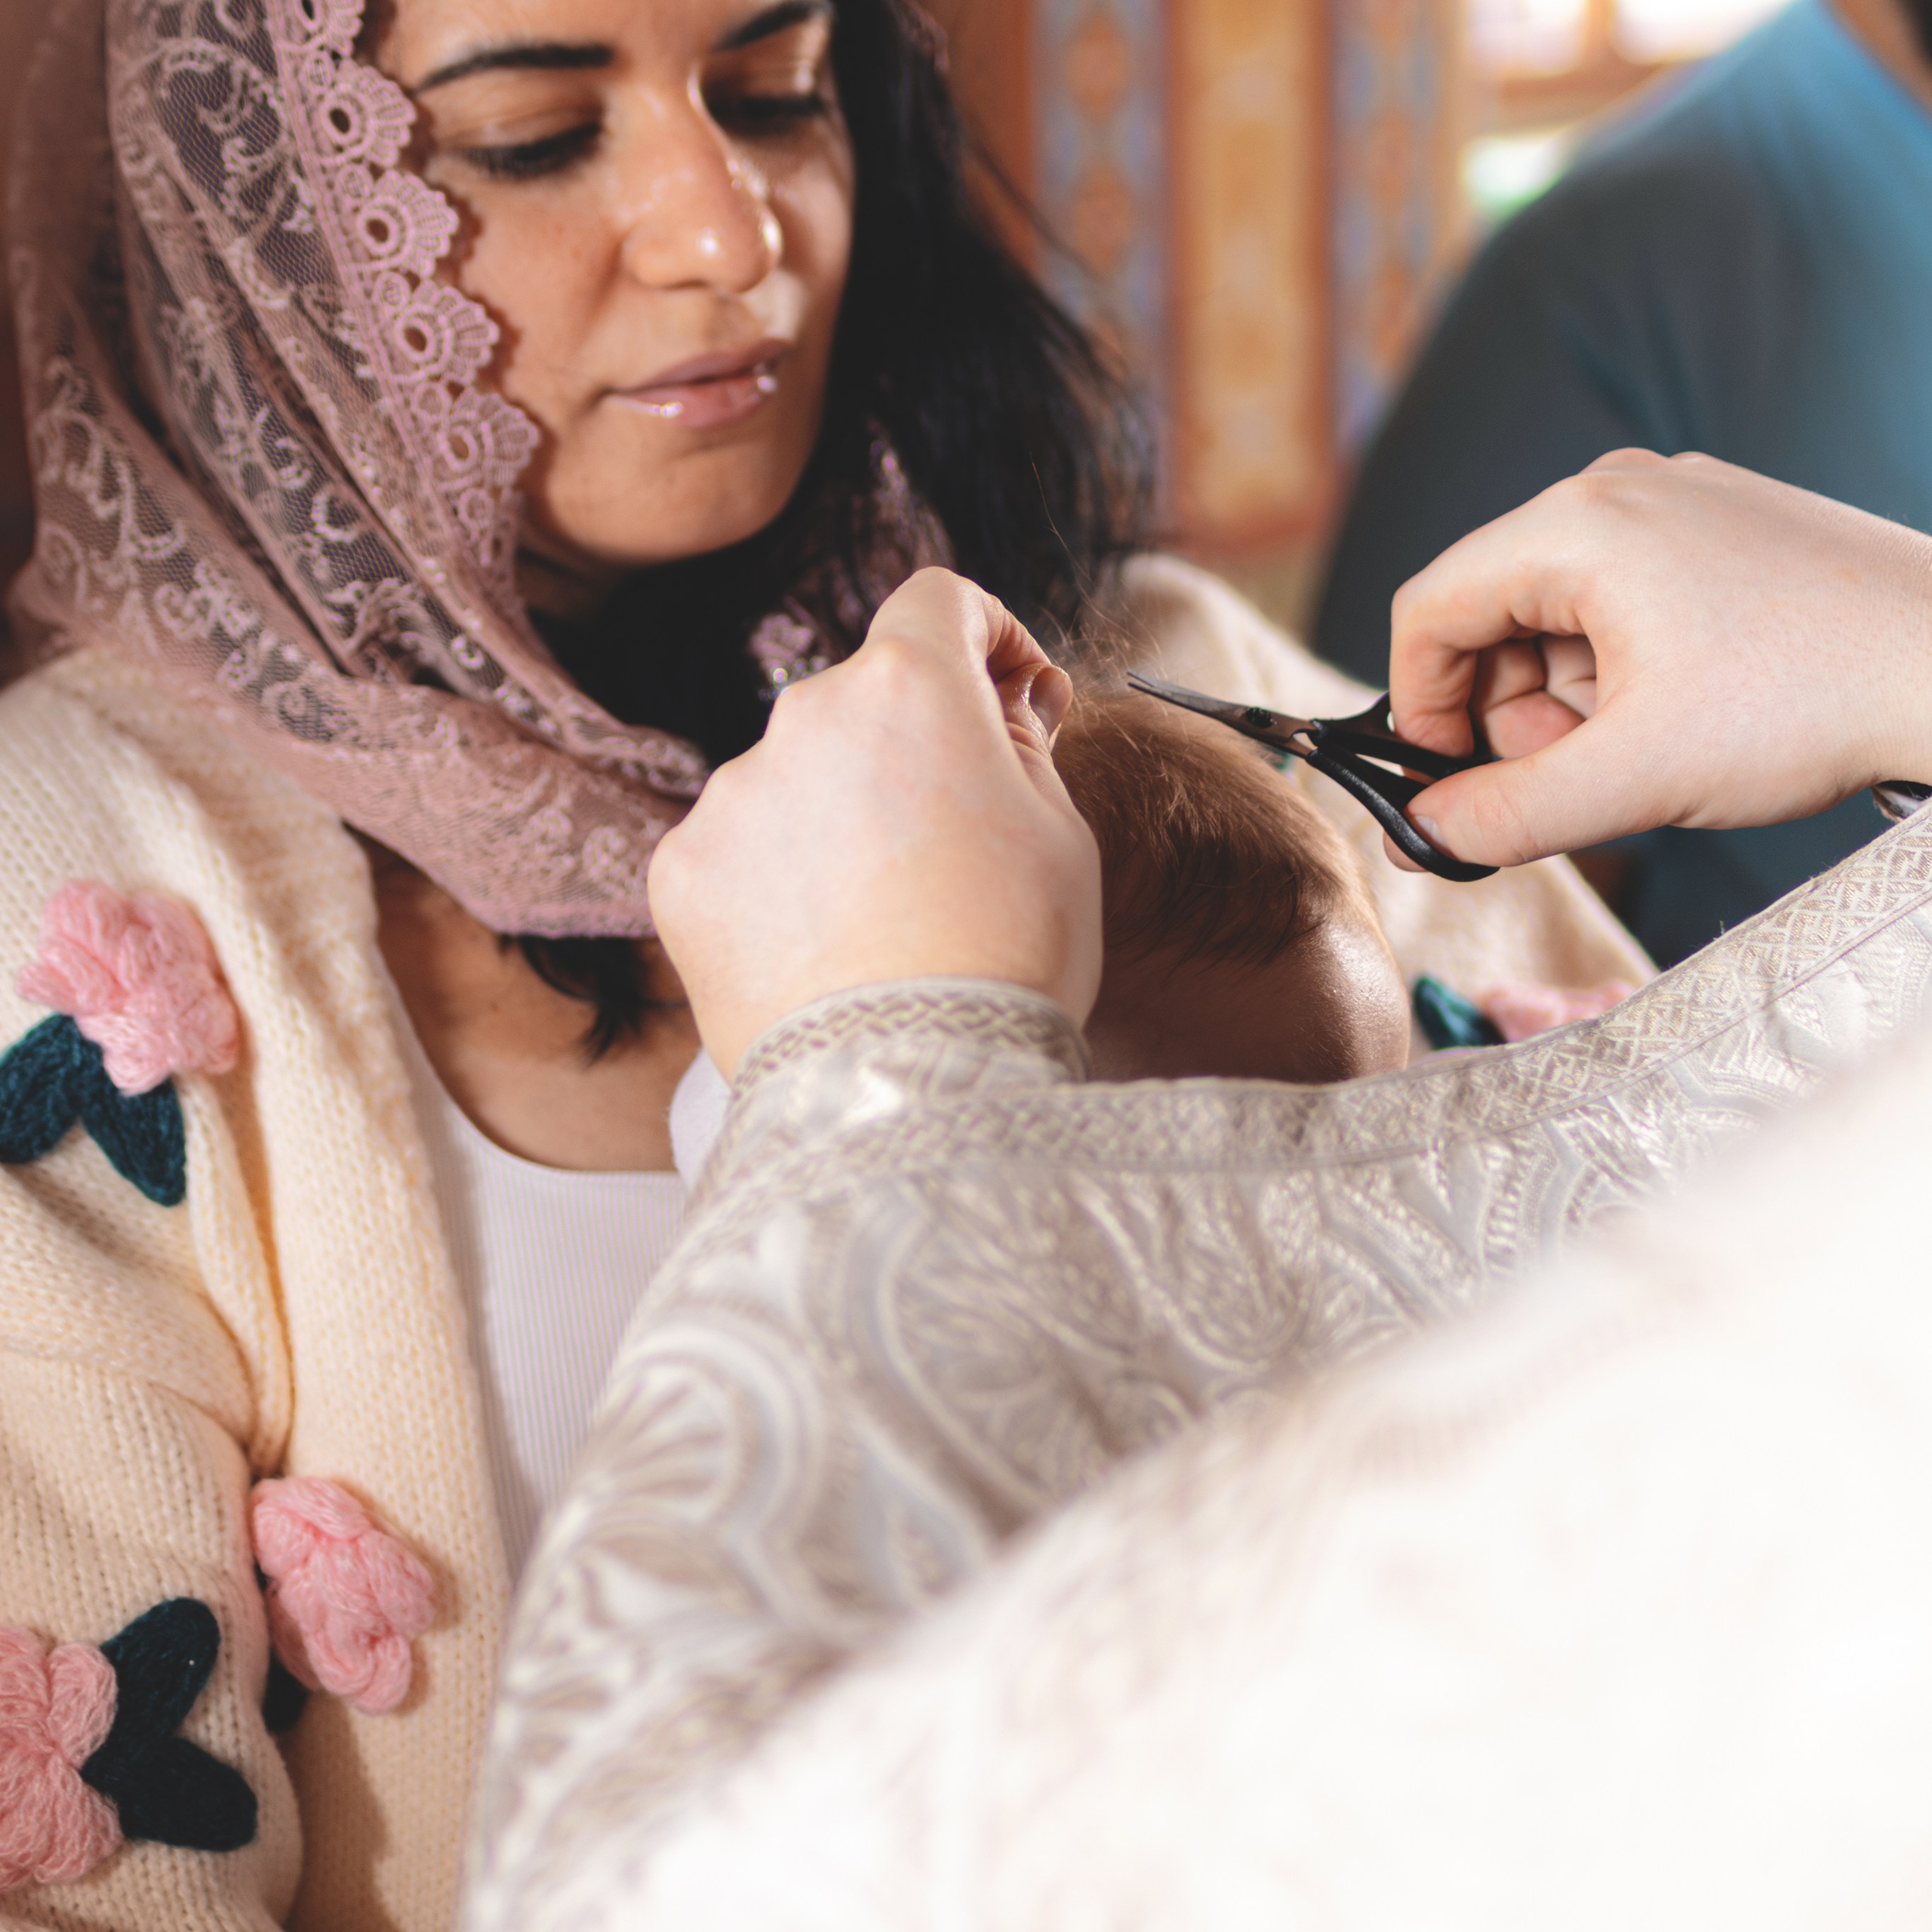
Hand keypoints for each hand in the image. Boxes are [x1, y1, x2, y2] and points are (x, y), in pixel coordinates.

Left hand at [647, 569, 1102, 1076]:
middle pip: (863, 702)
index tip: (1014, 697)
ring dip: (839, 821)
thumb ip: (1018, 738)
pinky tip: (823, 951)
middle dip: (912, 749)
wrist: (905, 1086)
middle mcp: (801, 713)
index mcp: (908, 685)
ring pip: (797, 781)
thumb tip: (999, 696)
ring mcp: (730, 793)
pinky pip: (741, 851)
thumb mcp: (1059, 830)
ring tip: (886, 926)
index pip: (939, 601)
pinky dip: (778, 883)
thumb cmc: (1009, 956)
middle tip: (958, 847)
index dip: (988, 638)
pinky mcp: (680, 870)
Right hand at [1384, 451, 1931, 866]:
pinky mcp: (1717, 528)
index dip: (1419, 709)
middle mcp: (1616, 490)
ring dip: (1570, 700)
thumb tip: (1420, 836)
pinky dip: (1623, 671)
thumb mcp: (1635, 777)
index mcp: (1577, 524)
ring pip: (1555, 616)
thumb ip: (1504, 814)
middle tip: (1577, 776)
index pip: (1430, 611)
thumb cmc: (1813, 702)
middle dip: (1512, 714)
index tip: (1446, 782)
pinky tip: (1685, 710)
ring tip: (1646, 746)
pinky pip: (1618, 602)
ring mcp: (1673, 500)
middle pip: (1490, 615)